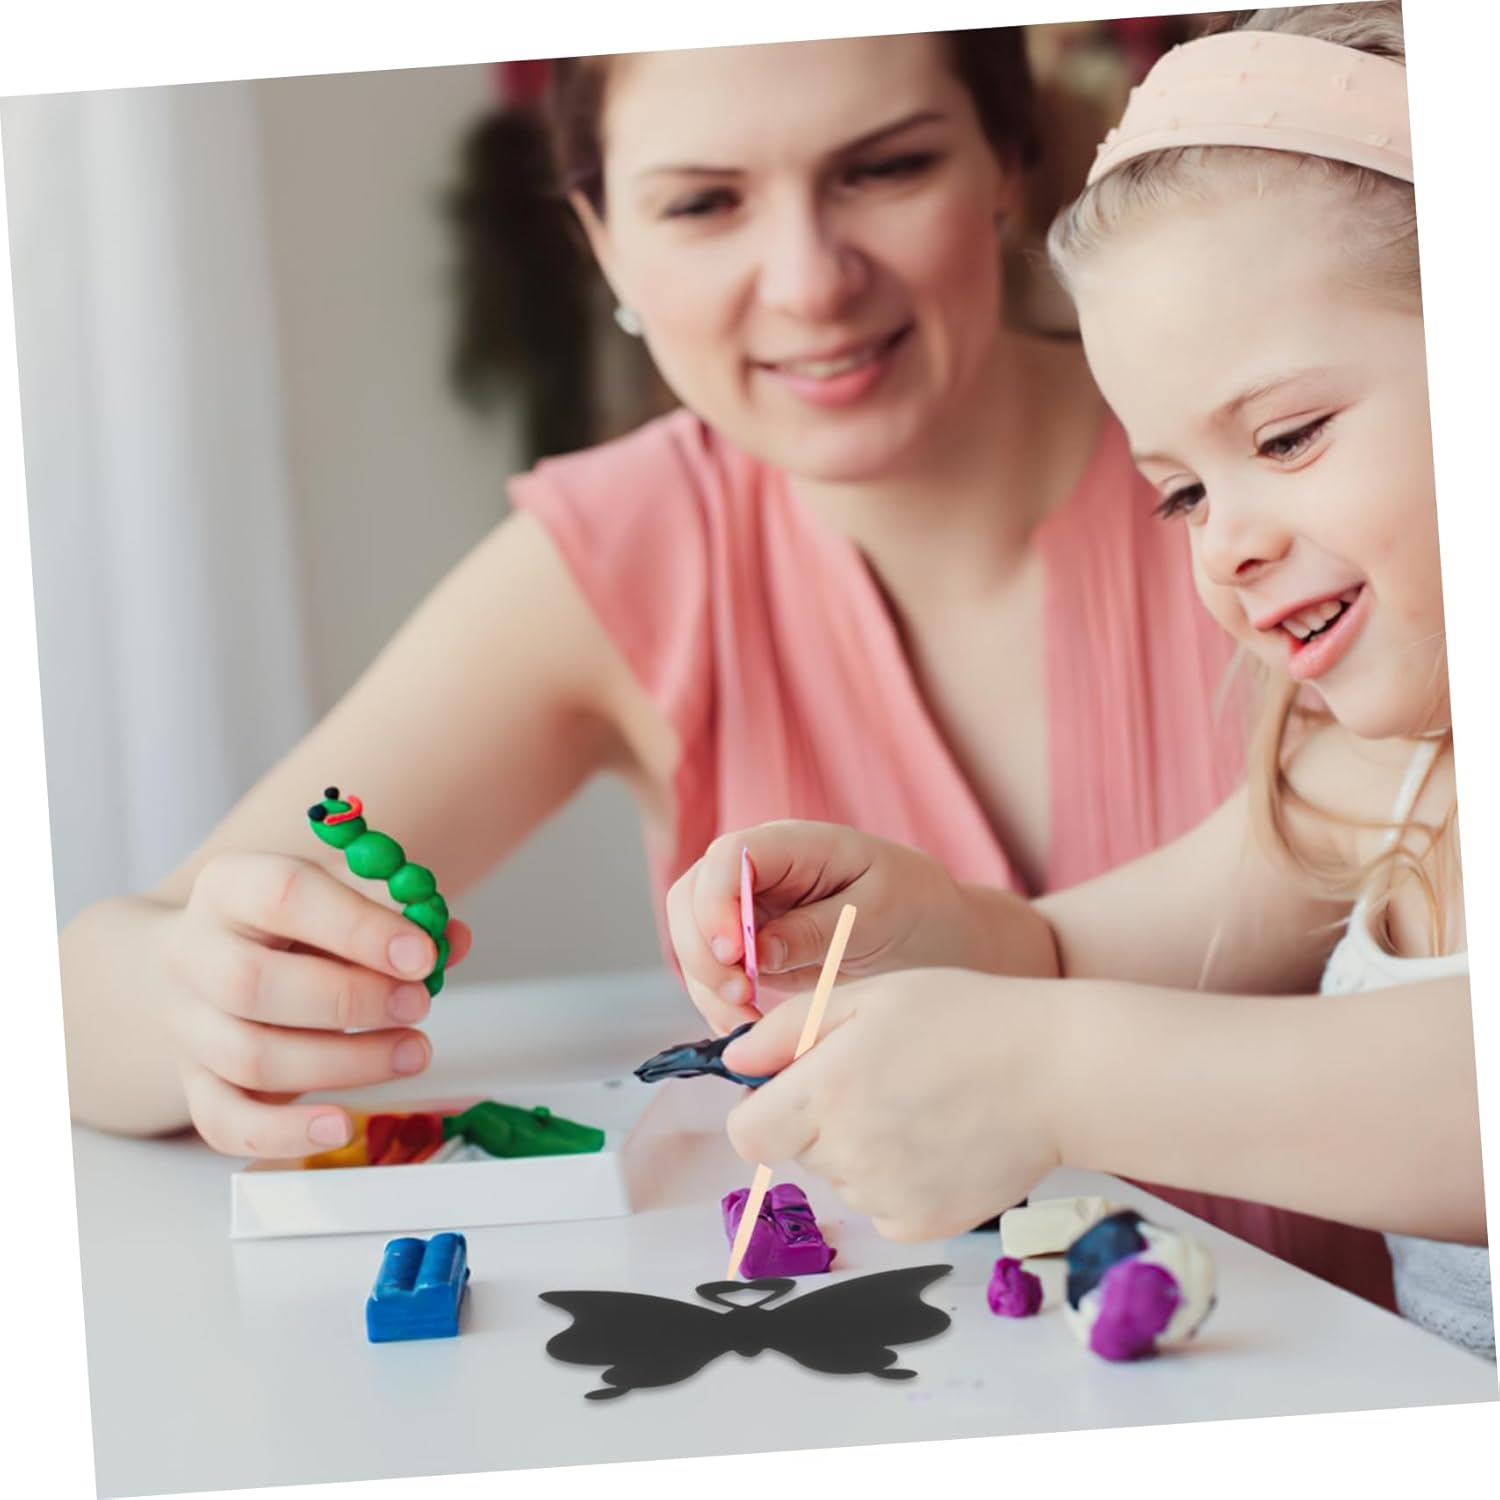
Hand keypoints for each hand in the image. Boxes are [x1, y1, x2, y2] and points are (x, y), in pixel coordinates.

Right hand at [161, 851, 471, 1158]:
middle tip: (419, 1004)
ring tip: (413, 1052)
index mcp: (231, 887)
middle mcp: (195, 953)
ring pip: (250, 1057)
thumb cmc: (294, 927)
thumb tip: (453, 939)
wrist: (213, 962)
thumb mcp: (343, 900)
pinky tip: (342, 1125)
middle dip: (350, 1000)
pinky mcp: (196, 1083)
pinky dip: (285, 1133)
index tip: (422, 954)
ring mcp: (188, 1024)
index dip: (358, 928)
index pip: (283, 896)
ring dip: (345, 1063)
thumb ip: (400, 918)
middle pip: (252, 983)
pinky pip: (226, 1121)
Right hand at [667, 822, 982, 1033]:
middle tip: (740, 998)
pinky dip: (716, 1000)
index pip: (729, 856)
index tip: (735, 955)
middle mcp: (759, 869)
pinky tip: (745, 1025)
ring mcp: (748, 907)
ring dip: (705, 983)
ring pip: (692, 936)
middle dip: (702, 951)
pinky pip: (711, 969)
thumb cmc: (916, 909)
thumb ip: (817, 929)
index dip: (717, 903)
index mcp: (796, 844)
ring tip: (745, 1021)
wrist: (935, 934)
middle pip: (692, 895)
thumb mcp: (877, 916)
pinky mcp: (748, 946)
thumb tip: (757, 952)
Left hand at [719, 968, 1063, 1239]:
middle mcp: (849, 1154)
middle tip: (881, 1078)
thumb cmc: (966, 1017)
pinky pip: (882, 1208)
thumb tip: (732, 1063)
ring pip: (841, 1179)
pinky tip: (941, 1138)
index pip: (745, 1134)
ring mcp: (887, 1197)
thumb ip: (788, 1029)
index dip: (764, 1109)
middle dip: (820, 1119)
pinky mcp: (924, 1226)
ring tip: (922, 1102)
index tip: (797, 1087)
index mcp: (826, 1092)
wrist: (1059, 1071)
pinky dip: (899, 1180)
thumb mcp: (870, 996)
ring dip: (861, 1149)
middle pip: (798, 1151)